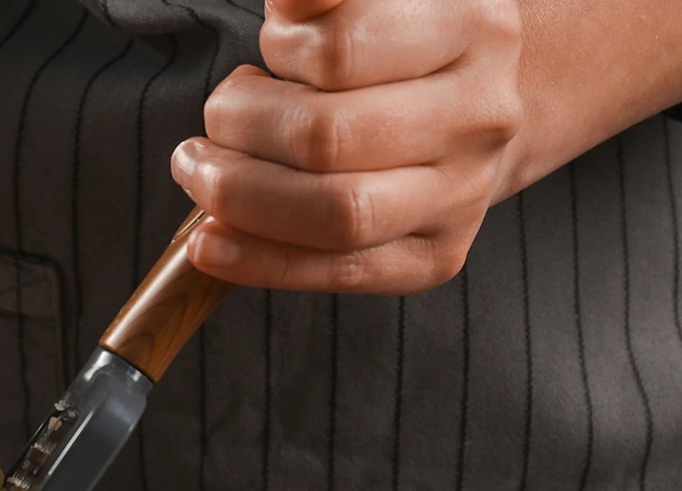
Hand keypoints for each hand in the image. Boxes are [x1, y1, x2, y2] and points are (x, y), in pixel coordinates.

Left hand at [172, 0, 525, 294]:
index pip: (339, 52)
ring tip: (202, 171)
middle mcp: (479, 115)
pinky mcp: (437, 255)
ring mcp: (464, 193)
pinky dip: (256, 261)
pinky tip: (207, 244)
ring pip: (335, 213)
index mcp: (471, 28)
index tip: (271, 47)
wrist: (469, 105)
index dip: (280, 51)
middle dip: (239, 128)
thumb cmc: (392, 41)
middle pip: (326, 138)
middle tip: (214, 119)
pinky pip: (338, 272)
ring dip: (239, 197)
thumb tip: (294, 2)